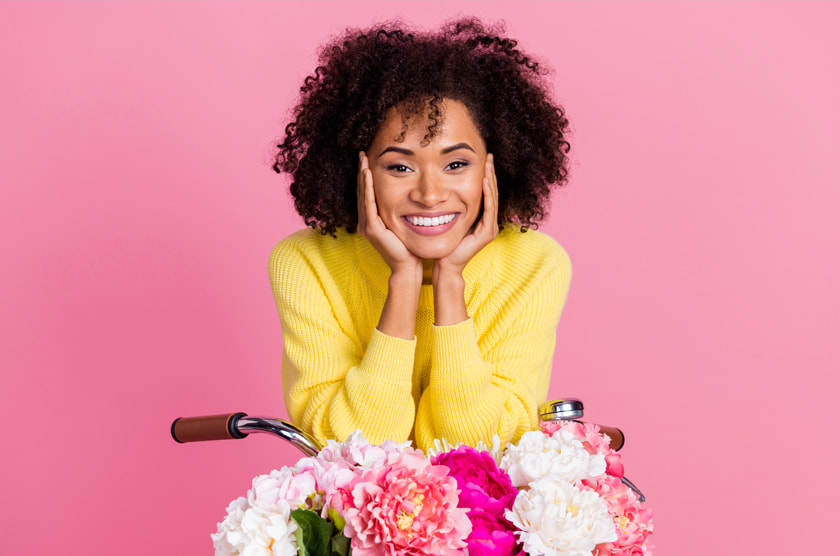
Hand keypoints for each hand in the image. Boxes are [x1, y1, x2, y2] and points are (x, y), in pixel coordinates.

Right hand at [356, 152, 421, 277]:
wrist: (407, 266)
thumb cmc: (409, 246)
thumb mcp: (402, 224)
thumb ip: (400, 211)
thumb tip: (411, 195)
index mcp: (371, 221)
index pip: (367, 194)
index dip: (366, 177)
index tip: (368, 159)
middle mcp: (365, 222)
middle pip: (362, 191)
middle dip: (362, 171)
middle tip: (362, 153)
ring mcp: (367, 226)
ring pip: (363, 195)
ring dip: (363, 176)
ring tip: (363, 159)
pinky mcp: (372, 229)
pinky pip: (368, 204)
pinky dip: (368, 188)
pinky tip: (368, 174)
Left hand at [434, 153, 499, 276]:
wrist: (445, 263)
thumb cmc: (444, 243)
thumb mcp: (450, 218)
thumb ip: (453, 205)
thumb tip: (444, 187)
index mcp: (482, 219)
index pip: (486, 193)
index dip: (486, 176)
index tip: (483, 159)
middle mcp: (489, 223)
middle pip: (492, 193)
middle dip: (490, 173)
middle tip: (489, 156)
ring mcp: (490, 228)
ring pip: (492, 199)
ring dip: (491, 180)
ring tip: (488, 164)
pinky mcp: (487, 233)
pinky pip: (488, 209)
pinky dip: (487, 194)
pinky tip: (484, 181)